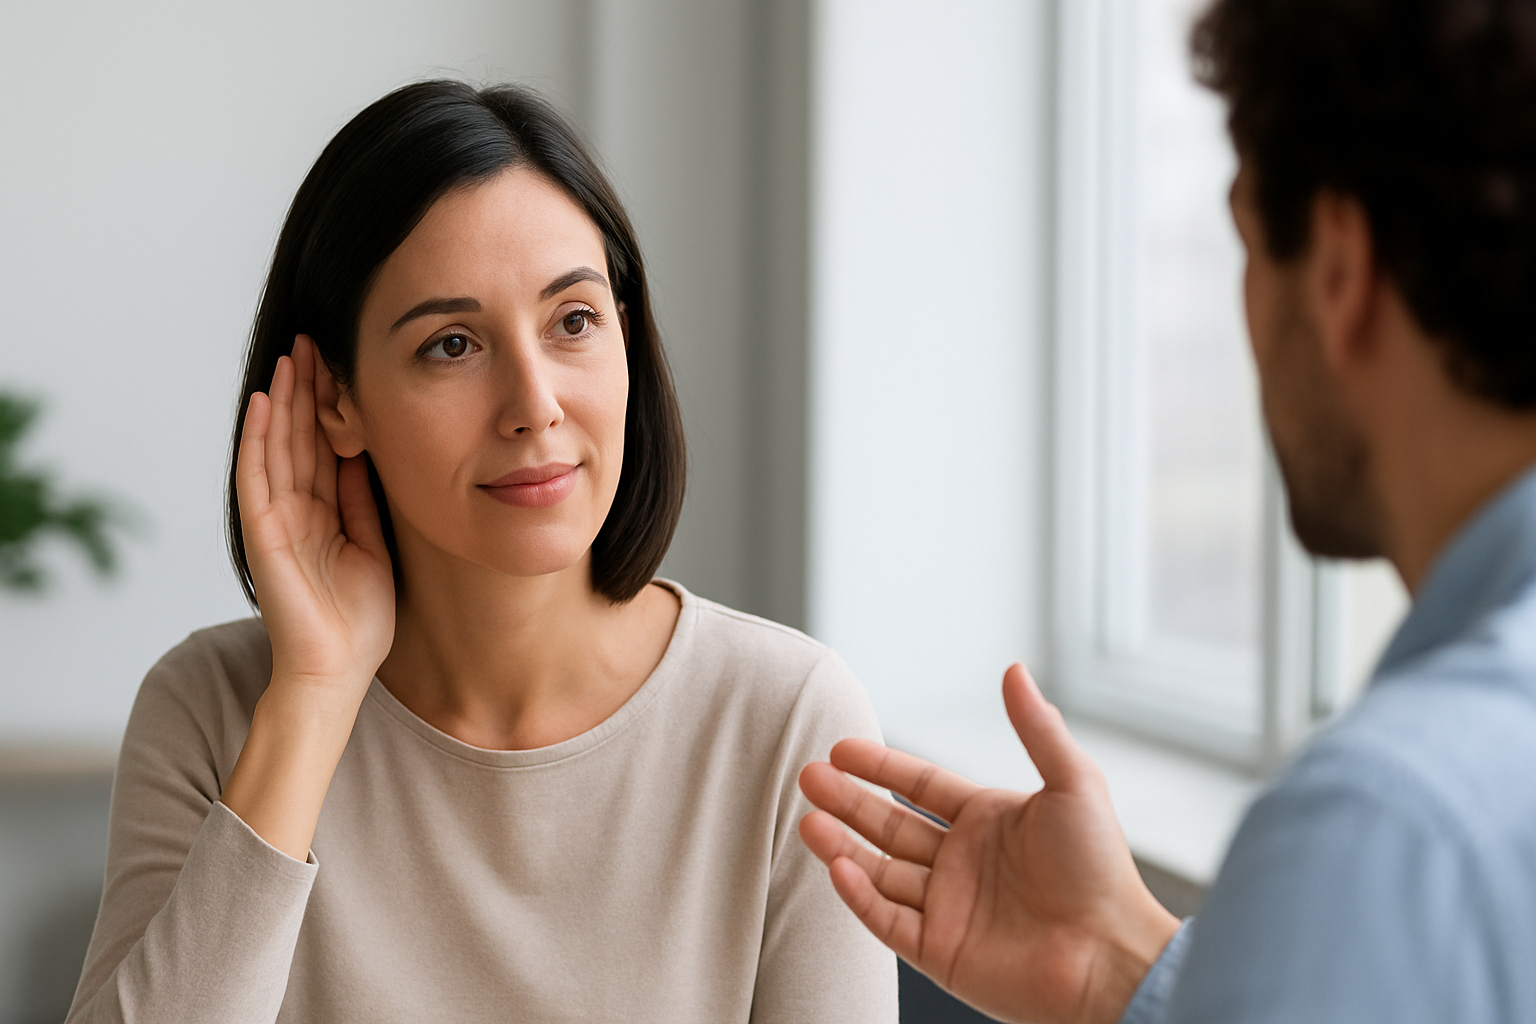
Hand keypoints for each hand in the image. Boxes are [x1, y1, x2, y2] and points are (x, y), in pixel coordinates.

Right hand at [235, 335, 394, 695]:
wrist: (338, 671)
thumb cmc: (359, 622)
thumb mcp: (374, 547)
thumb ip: (364, 503)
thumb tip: (369, 454)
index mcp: (324, 514)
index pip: (325, 448)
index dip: (331, 408)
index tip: (342, 364)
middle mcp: (296, 511)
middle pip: (300, 439)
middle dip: (307, 391)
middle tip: (315, 341)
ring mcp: (277, 521)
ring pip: (278, 448)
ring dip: (284, 402)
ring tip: (292, 356)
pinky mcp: (263, 535)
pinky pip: (258, 478)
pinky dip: (260, 441)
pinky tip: (266, 405)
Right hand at [798, 664, 1179, 1023]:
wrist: (1110, 955)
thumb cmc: (1102, 870)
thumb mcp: (1073, 783)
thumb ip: (1036, 727)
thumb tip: (1014, 671)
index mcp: (987, 822)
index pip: (920, 786)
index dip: (880, 767)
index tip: (841, 749)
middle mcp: (961, 863)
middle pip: (889, 825)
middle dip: (848, 801)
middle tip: (809, 776)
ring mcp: (947, 908)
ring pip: (879, 871)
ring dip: (841, 845)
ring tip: (808, 819)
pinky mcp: (940, 951)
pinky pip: (886, 919)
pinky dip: (858, 894)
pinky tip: (836, 866)